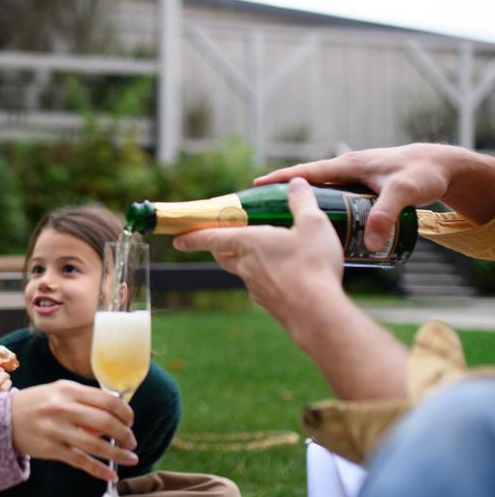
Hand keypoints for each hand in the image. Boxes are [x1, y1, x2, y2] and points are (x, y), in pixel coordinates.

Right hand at [10, 379, 137, 482]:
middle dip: (125, 434)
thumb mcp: (58, 390)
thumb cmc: (36, 403)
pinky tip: (110, 474)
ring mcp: (57, 430)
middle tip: (132, 441)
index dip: (125, 412)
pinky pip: (80, 461)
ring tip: (131, 458)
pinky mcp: (51, 449)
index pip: (107, 400)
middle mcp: (64, 408)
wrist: (3, 419)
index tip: (130, 420)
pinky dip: (98, 469)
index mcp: (68, 390)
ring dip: (118, 454)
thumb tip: (113, 409)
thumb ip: (83, 397)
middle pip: (105, 422)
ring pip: (96, 445)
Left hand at [175, 178, 344, 335]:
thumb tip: (296, 182)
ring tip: (262, 256)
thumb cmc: (312, 265)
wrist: (317, 314)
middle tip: (220, 242)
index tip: (177, 239)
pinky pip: (261, 287)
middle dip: (218, 248)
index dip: (193, 237)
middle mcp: (245, 266)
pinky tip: (284, 278)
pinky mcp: (270, 304)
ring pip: (242, 272)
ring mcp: (256, 288)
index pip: (211, 238)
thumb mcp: (313, 224)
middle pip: (223, 256)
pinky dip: (266, 279)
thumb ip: (302, 202)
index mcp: (248, 243)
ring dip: (245, 263)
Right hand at [255, 143, 494, 248]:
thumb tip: (370, 245)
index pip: (307, 172)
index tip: (256, 185)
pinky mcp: (363, 190)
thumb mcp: (404, 194)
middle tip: (264, 212)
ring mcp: (354, 179)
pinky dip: (323, 210)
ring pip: (322, 194)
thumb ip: (386, 217)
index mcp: (348, 165)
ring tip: (287, 225)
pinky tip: (320, 228)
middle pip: (308, 184)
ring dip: (304, 205)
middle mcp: (347, 170)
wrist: (445, 167)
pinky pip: (335, 200)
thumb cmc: (423, 174)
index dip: (281, 178)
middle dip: (285, 195)